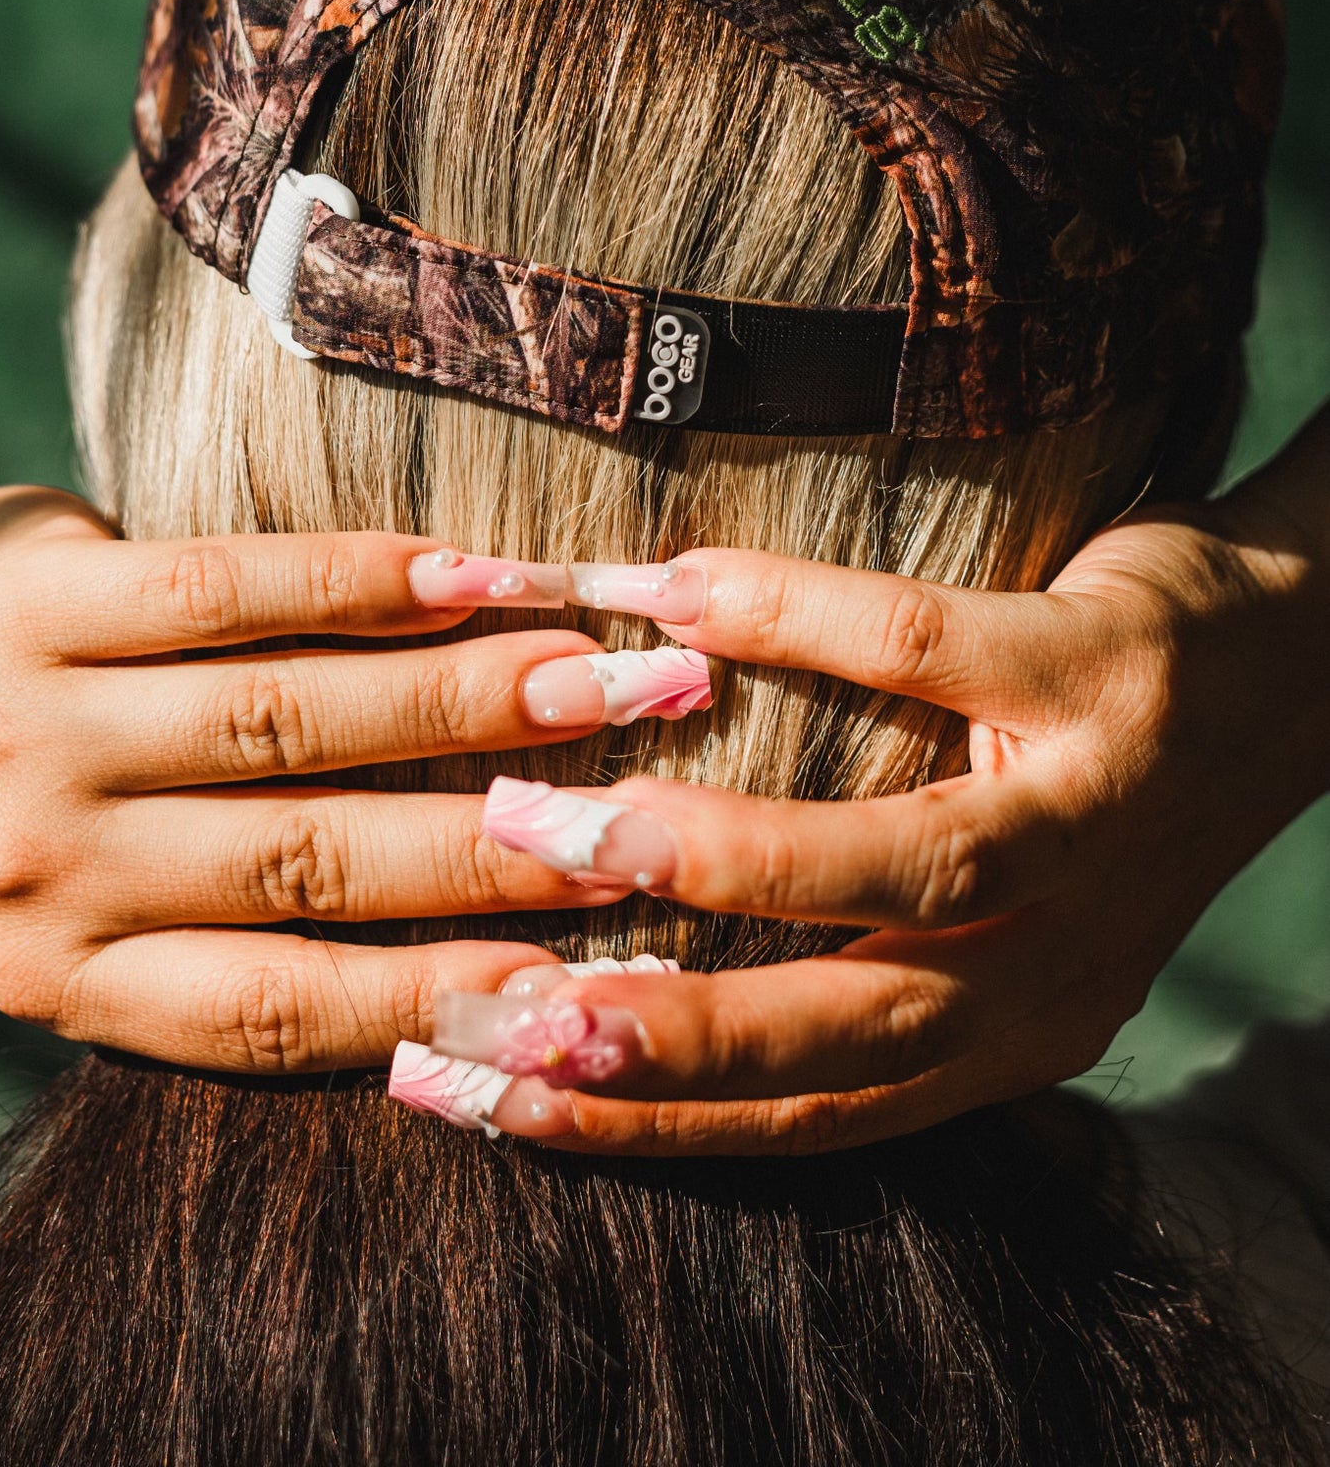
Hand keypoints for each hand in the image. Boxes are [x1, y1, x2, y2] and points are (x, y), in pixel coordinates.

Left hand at [0, 472, 628, 1072]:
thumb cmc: (61, 788)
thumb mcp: (125, 898)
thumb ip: (262, 935)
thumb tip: (502, 977)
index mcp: (74, 981)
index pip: (282, 1010)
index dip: (442, 996)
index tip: (591, 982)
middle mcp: (46, 875)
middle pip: (307, 863)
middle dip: (495, 846)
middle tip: (648, 824)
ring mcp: (33, 733)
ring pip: (282, 721)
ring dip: (460, 700)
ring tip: (598, 682)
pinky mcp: (37, 604)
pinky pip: (228, 590)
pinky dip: (362, 583)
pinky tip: (476, 574)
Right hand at [428, 431, 1329, 1153]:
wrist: (1294, 668)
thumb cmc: (1086, 791)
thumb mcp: (993, 921)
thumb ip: (851, 970)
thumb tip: (610, 991)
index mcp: (1009, 1040)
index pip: (799, 1122)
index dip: (632, 1127)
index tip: (473, 1101)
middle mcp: (1054, 962)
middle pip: (840, 1044)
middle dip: (652, 1042)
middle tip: (490, 1011)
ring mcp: (1090, 821)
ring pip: (894, 868)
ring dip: (714, 857)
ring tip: (563, 825)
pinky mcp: (1103, 677)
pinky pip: (922, 649)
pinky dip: (788, 623)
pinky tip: (673, 594)